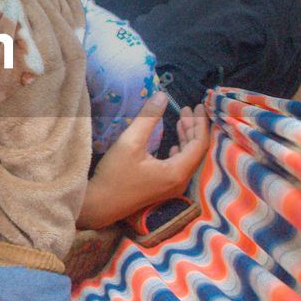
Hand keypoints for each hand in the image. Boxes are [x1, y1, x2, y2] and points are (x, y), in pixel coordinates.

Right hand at [77, 92, 209, 228]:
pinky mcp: (163, 189)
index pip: (199, 144)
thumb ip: (148, 118)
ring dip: (186, 138)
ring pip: (188, 158)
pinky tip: (174, 144)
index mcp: (177, 171)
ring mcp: (172, 187)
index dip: (200, 123)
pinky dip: (179, 149)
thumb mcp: (130, 142)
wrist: (99, 205)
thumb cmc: (114, 175)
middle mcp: (180, 181)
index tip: (198, 105)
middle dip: (193, 128)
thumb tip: (162, 96)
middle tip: (187, 109)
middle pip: (196, 151)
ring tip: (181, 120)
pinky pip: (180, 166)